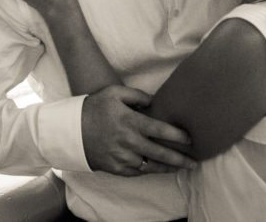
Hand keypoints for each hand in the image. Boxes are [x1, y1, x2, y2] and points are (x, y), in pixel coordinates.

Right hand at [81, 85, 195, 175]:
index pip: (161, 130)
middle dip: (180, 159)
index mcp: (130, 122)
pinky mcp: (116, 168)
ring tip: (181, 168)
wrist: (70, 130)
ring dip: (168, 168)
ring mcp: (122, 157)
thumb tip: (154, 102)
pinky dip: (150, 170)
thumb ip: (137, 95)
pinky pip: (138, 171)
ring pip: (151, 166)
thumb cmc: (94, 108)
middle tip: (194, 162)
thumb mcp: (114, 93)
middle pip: (160, 153)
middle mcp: (129, 141)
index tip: (190, 139)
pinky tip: (158, 168)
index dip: (178, 136)